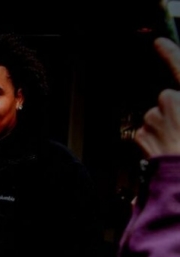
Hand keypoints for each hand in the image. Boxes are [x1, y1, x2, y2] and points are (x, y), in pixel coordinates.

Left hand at [134, 38, 179, 156]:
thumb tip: (172, 98)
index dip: (171, 54)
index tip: (158, 42)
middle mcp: (174, 102)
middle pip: (167, 99)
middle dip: (173, 112)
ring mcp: (156, 118)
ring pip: (155, 117)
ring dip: (163, 129)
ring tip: (177, 146)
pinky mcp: (142, 134)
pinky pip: (145, 133)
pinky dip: (152, 141)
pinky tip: (165, 151)